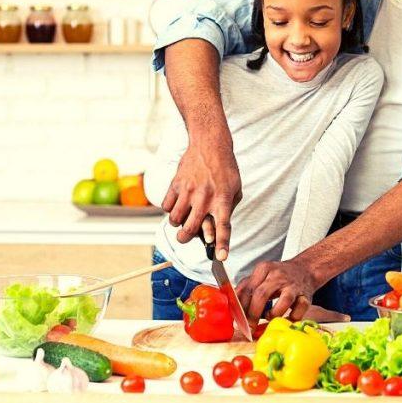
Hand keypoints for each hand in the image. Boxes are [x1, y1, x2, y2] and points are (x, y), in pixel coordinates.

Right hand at [161, 133, 241, 259]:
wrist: (210, 144)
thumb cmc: (225, 168)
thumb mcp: (235, 188)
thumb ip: (227, 209)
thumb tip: (216, 230)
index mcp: (223, 199)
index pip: (224, 227)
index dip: (222, 244)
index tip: (221, 258)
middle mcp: (205, 198)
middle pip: (191, 229)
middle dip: (186, 239)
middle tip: (186, 236)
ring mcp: (188, 191)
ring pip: (174, 220)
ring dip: (177, 224)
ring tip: (182, 217)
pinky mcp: (176, 184)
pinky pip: (166, 206)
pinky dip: (169, 209)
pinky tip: (177, 204)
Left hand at [236, 258, 319, 321]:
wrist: (305, 270)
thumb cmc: (278, 277)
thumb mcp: (260, 276)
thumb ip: (246, 288)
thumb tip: (231, 304)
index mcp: (264, 269)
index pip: (247, 289)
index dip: (240, 307)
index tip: (237, 321)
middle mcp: (278, 275)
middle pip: (261, 295)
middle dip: (253, 315)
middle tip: (249, 328)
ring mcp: (293, 285)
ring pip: (284, 301)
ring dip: (274, 314)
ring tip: (269, 318)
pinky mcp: (306, 295)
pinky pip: (299, 309)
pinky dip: (292, 318)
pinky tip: (287, 319)